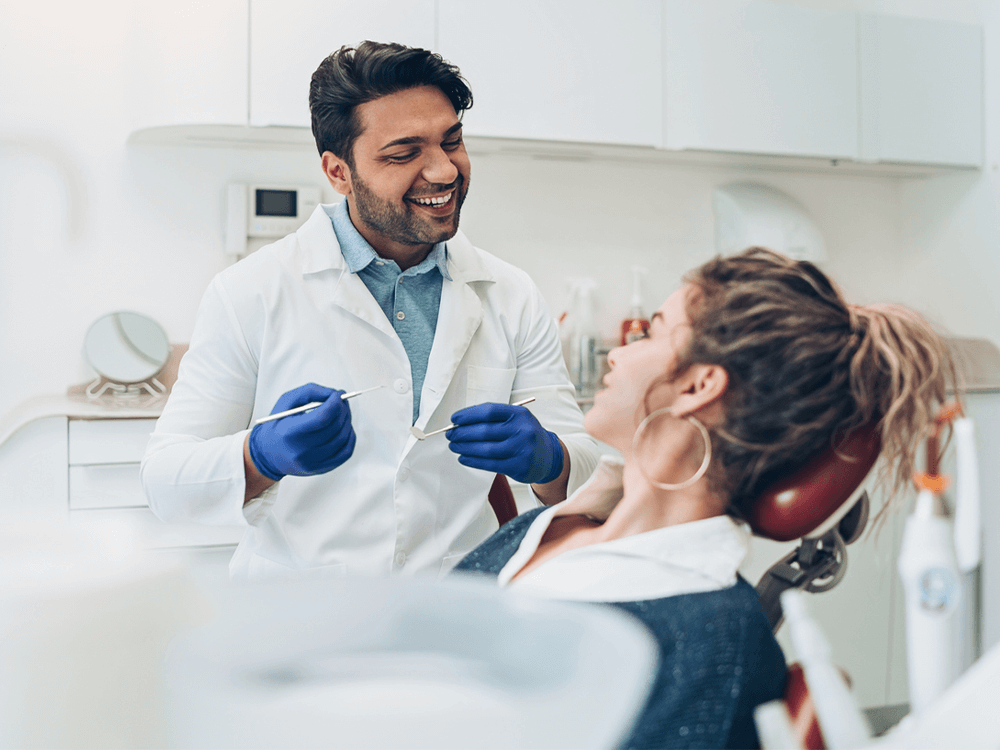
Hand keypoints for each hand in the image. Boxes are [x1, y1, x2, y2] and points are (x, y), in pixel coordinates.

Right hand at [248, 383, 355, 480]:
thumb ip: (310, 392)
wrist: (268, 455)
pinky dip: (350, 437)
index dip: (335, 403)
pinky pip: (346, 452)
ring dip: (347, 421)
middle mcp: (301, 451)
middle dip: (342, 409)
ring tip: (341, 413)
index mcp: (289, 432)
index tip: (338, 394)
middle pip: (334, 427)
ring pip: (342, 438)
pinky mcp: (321, 469)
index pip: (322, 418)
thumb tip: (333, 394)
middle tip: (342, 401)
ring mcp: (312, 462)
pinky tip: (344, 428)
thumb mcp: (286, 402)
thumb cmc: (278, 426)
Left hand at [446, 402, 563, 484]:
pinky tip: (463, 458)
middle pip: (484, 430)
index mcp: (519, 414)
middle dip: (462, 433)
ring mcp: (521, 449)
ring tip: (454, 446)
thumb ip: (493, 419)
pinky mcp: (518, 467)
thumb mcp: (516, 420)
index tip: (454, 419)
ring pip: (485, 449)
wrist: (549, 456)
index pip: (488, 411)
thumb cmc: (525, 435)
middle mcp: (522, 430)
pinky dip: (473, 461)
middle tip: (450, 434)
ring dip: (464, 447)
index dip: (468, 415)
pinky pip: (490, 464)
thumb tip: (461, 423)